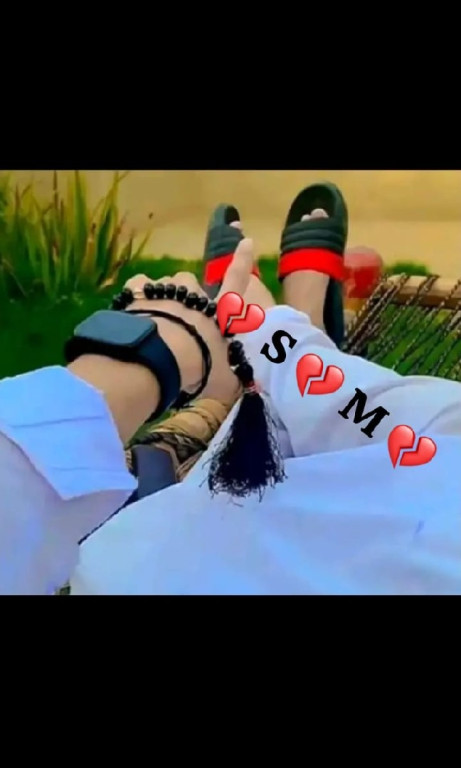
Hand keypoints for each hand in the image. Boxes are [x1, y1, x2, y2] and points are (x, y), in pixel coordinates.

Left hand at [123, 238, 257, 402]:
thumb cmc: (198, 368)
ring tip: (152, 326)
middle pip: (190, 285)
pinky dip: (135, 297)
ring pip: (164, 286)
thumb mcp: (222, 381)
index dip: (242, 262)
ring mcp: (166, 290)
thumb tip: (239, 387)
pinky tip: (132, 315)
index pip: (236, 281)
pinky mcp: (138, 292)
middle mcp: (194, 295)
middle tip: (176, 327)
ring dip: (160, 300)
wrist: (159, 359)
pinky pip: (138, 286)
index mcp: (218, 312)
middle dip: (184, 299)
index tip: (247, 241)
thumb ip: (231, 380)